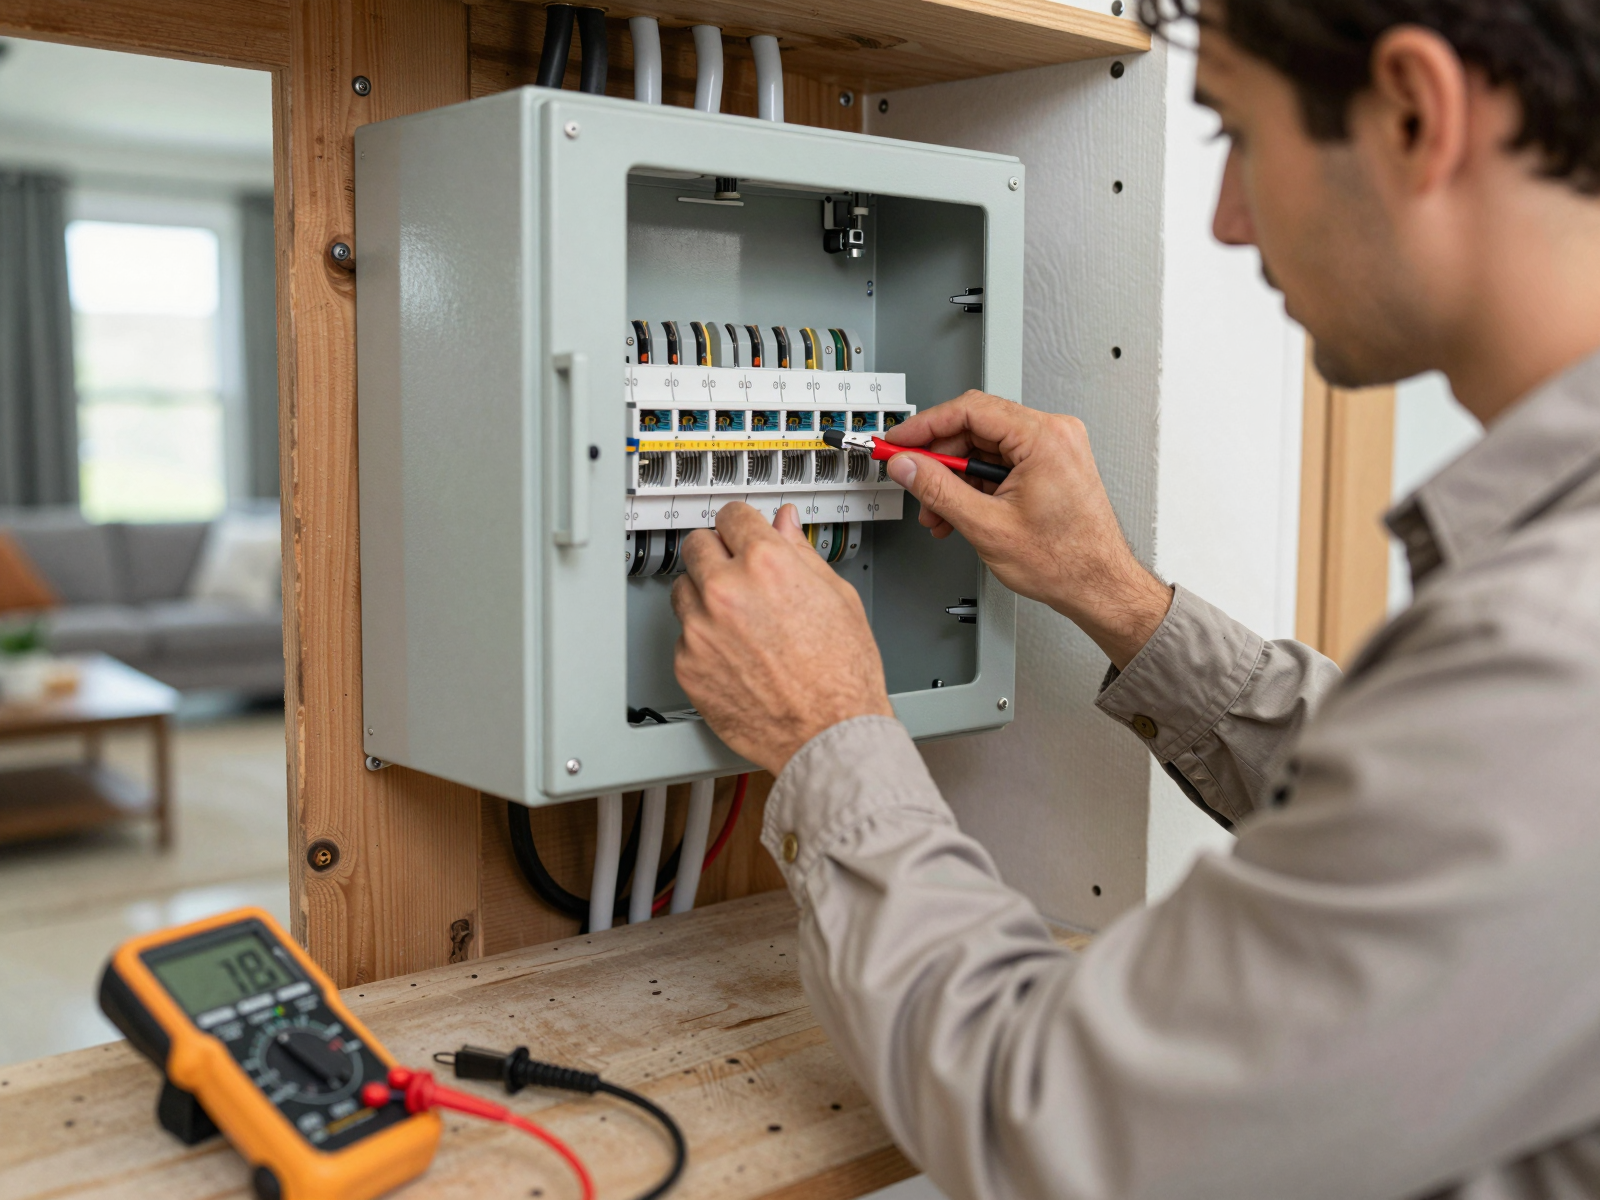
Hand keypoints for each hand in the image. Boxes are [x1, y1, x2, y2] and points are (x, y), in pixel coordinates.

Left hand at [672, 503, 894, 774]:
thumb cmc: (843, 677)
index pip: (732, 515)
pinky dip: (703, 640)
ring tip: (738, 620)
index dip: (742, 524)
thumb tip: (786, 524)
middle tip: (736, 572)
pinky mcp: (687, 665)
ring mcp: (701, 630)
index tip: (742, 532)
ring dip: (704, 595)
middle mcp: (726, 591)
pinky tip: (734, 654)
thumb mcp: (838, 598)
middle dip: (717, 553)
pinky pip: (684, 636)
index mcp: (766, 564)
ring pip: (683, 589)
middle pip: (697, 544)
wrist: (828, 735)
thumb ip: (802, 553)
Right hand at [884, 390, 1171, 668]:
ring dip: (955, 480)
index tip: (898, 441)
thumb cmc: (1066, 561)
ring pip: (984, 449)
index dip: (925, 426)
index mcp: (1044, 438)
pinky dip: (976, 486)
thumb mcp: (987, 526)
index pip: (969, 410)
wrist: (1099, 586)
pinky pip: (1000, 464)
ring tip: (938, 512)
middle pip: (975, 429)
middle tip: (913, 481)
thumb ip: (939, 490)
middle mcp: (1053, 435)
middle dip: (939, 461)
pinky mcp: (1050, 466)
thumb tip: (907, 465)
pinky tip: (960, 512)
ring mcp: (1054, 449)